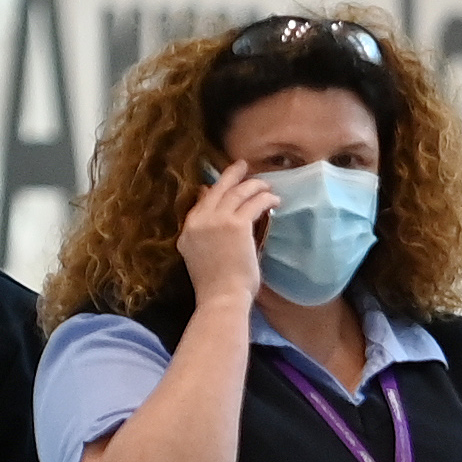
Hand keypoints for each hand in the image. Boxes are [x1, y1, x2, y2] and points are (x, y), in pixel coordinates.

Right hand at [181, 163, 272, 313]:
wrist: (221, 296)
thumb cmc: (215, 283)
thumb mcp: (199, 255)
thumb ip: (205, 234)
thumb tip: (216, 218)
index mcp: (188, 229)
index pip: (201, 201)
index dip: (214, 189)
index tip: (225, 182)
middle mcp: (199, 220)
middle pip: (217, 189)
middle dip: (231, 175)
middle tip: (243, 166)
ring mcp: (217, 220)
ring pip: (238, 193)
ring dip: (254, 186)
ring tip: (265, 185)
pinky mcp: (237, 225)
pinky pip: (254, 203)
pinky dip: (266, 199)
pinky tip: (274, 200)